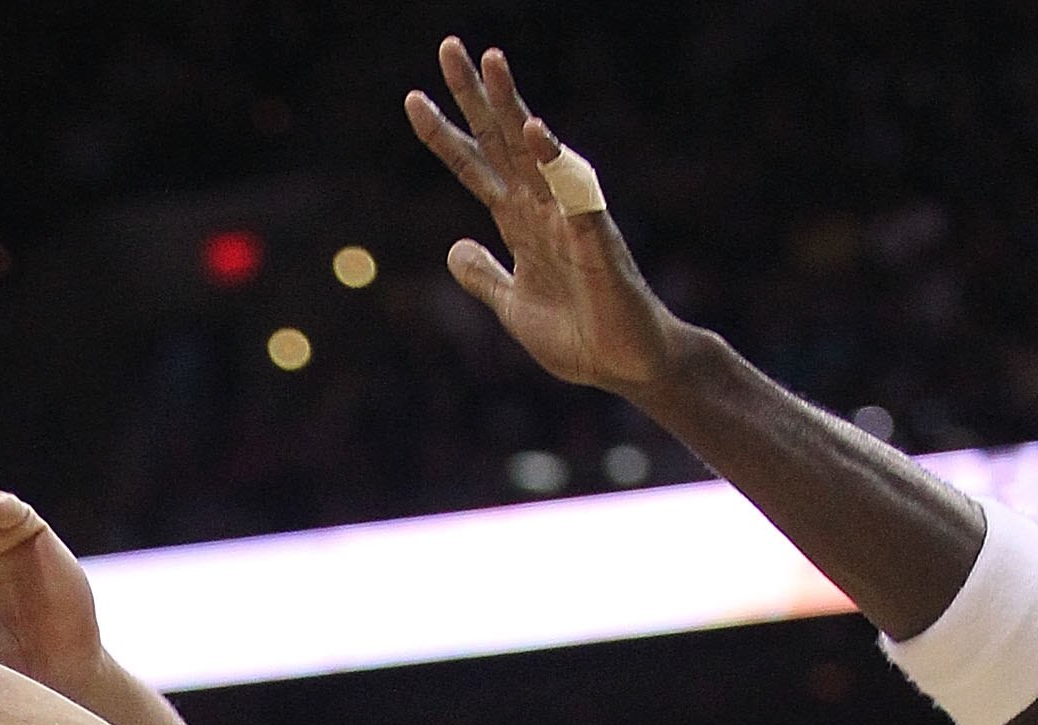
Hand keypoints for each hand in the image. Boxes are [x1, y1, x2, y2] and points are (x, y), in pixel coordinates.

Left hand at [406, 37, 682, 397]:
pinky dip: (556, 161)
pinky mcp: (596, 238)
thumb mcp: (513, 307)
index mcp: (519, 223)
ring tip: (492, 61)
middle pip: (501, 141)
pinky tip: (537, 131)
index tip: (413, 99)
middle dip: (475, 96)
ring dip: (513, 106)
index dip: (445, 136)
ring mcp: (569, 217)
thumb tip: (453, 249)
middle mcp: (542, 208)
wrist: (624, 364)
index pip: (476, 168)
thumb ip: (484, 276)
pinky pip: (576, 192)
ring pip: (535, 150)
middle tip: (448, 47)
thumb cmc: (578, 335)